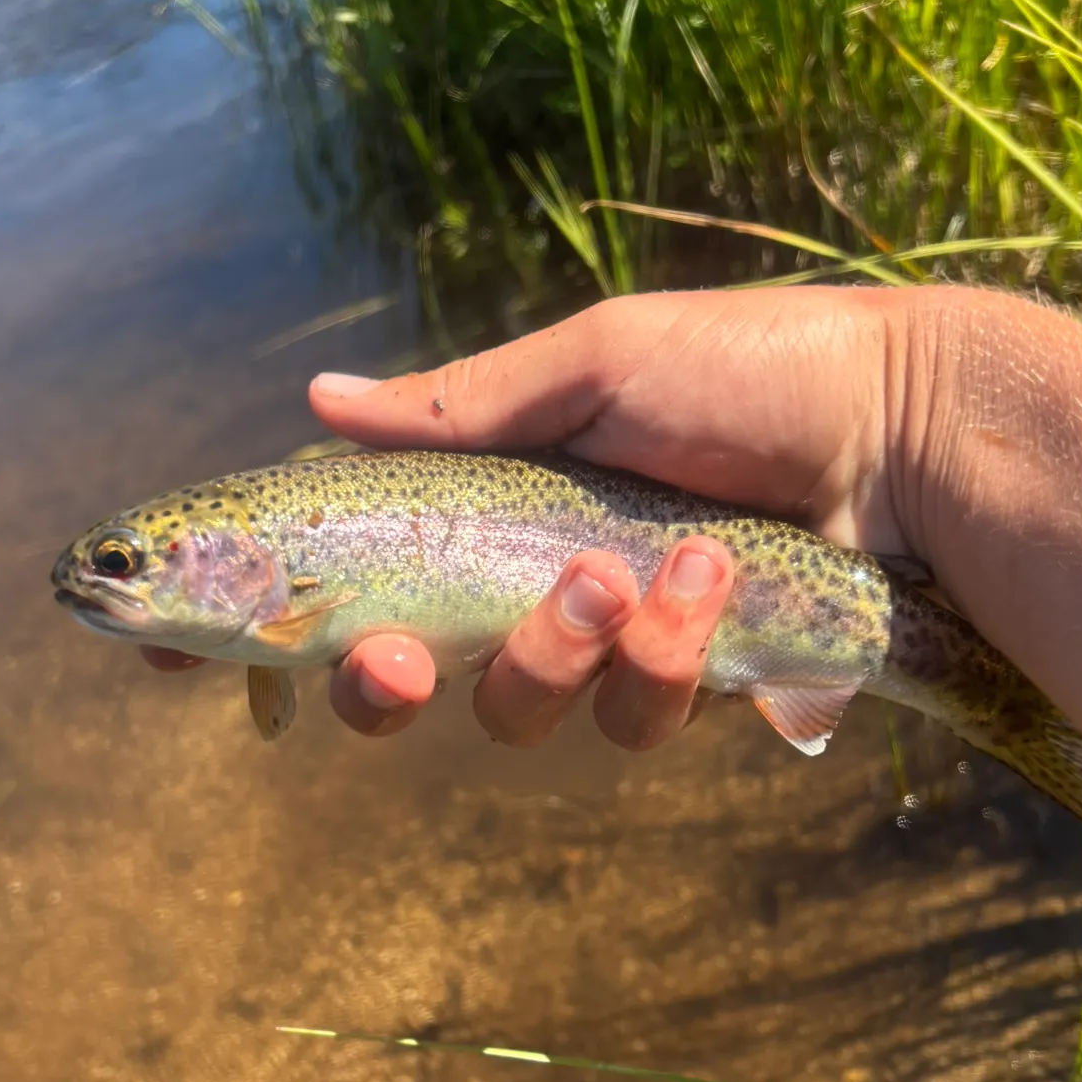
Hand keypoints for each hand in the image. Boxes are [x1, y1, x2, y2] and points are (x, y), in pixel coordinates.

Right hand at [142, 286, 914, 748]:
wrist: (900, 425)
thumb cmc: (748, 366)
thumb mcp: (594, 365)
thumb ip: (459, 406)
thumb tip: (316, 398)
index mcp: (486, 500)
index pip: (348, 572)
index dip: (265, 624)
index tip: (181, 658)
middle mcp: (525, 581)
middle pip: (397, 686)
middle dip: (370, 690)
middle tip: (381, 657)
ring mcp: (605, 642)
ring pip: (515, 711)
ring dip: (554, 648)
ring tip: (628, 573)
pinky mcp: (687, 686)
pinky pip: (632, 716)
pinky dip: (663, 653)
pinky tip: (713, 578)